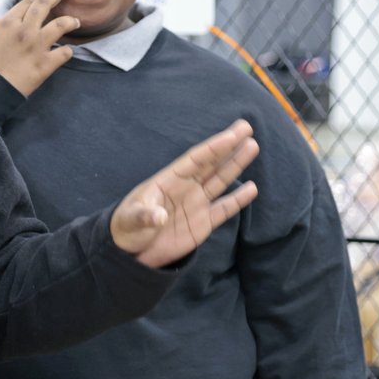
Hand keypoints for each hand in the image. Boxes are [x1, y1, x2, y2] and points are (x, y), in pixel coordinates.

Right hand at [0, 0, 82, 95]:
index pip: (31, 0)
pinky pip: (65, 53)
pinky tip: (67, 52)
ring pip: (61, 25)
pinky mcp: (44, 65)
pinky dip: (68, 52)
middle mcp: (25, 30)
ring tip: (76, 22)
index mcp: (8, 22)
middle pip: (46, 4)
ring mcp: (37, 47)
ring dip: (71, 21)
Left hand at [110, 121, 259, 265]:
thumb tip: (159, 217)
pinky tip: (251, 188)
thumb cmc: (126, 227)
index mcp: (168, 180)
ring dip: (236, 164)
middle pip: (211, 163)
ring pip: (220, 180)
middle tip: (247, 127)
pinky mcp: (202, 223)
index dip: (213, 147)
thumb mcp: (131, 219)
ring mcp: (195, 205)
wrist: (131, 250)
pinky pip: (223, 209)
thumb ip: (145, 216)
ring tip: (252, 146)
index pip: (195, 159)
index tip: (232, 134)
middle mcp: (186, 188)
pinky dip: (237, 199)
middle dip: (229, 146)